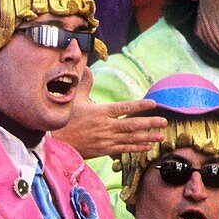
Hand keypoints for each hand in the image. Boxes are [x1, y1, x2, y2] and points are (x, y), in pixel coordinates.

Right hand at [53, 68, 167, 158]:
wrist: (54, 142)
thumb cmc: (64, 120)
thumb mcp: (73, 100)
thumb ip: (84, 84)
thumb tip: (87, 68)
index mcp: (100, 112)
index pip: (124, 107)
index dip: (140, 105)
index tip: (153, 104)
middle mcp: (106, 126)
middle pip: (132, 124)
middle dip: (150, 123)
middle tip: (164, 121)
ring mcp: (105, 139)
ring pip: (130, 138)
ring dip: (147, 137)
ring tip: (160, 136)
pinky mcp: (103, 150)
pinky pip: (123, 149)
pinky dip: (135, 148)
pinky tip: (146, 147)